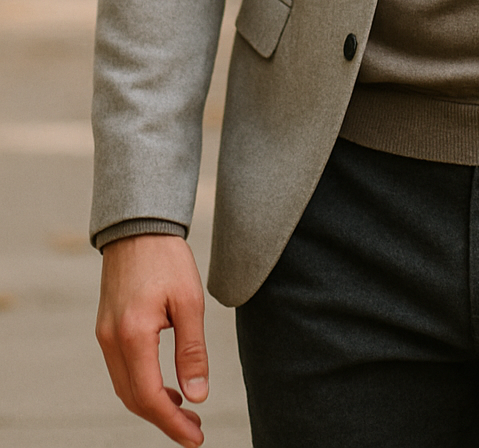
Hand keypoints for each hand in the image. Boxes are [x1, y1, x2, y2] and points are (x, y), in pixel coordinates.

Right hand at [96, 234, 208, 446]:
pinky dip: (142, 385)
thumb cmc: (167, 259)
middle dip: (164, 419)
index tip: (196, 437)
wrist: (139, 227)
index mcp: (133, 335)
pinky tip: (166, 385)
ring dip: (152, 404)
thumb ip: (192, 351)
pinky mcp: (107, 329)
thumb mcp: (190, 302)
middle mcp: (112, 340)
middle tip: (194, 429)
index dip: (172, 423)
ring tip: (185, 411)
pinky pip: (122, 370)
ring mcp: (105, 335)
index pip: (149, 397)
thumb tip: (197, 395)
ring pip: (125, 387)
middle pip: (133, 398)